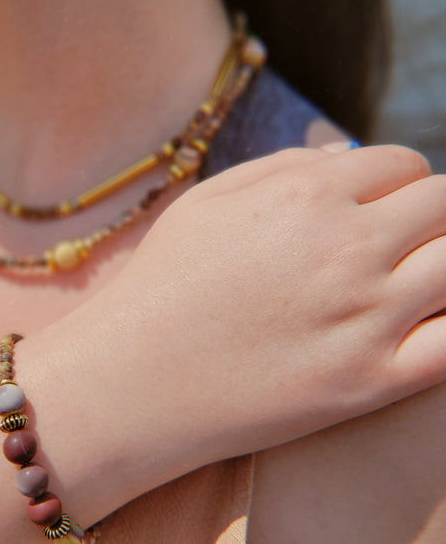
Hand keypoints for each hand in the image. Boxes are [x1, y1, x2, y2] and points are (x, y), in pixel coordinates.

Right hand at [62, 145, 445, 465]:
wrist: (129, 382)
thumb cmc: (160, 287)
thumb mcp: (205, 204)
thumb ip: (283, 168)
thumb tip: (347, 158)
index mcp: (308, 196)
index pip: (406, 164)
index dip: (399, 183)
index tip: (382, 208)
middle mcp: (347, 249)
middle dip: (431, 217)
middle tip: (401, 244)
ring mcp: (364, 319)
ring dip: (443, 265)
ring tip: (407, 283)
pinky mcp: (369, 384)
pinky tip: (421, 324)